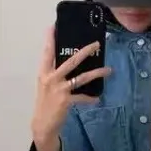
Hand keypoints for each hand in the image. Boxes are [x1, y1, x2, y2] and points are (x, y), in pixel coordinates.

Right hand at [31, 27, 111, 147]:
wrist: (42, 124)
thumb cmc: (45, 103)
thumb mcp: (46, 85)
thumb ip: (54, 73)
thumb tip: (70, 62)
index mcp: (44, 73)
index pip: (47, 53)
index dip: (50, 39)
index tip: (53, 26)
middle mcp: (50, 79)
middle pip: (70, 61)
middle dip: (85, 52)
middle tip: (96, 44)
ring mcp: (59, 90)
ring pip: (81, 78)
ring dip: (97, 73)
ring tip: (108, 70)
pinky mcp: (65, 101)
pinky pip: (83, 97)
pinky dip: (91, 98)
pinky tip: (97, 98)